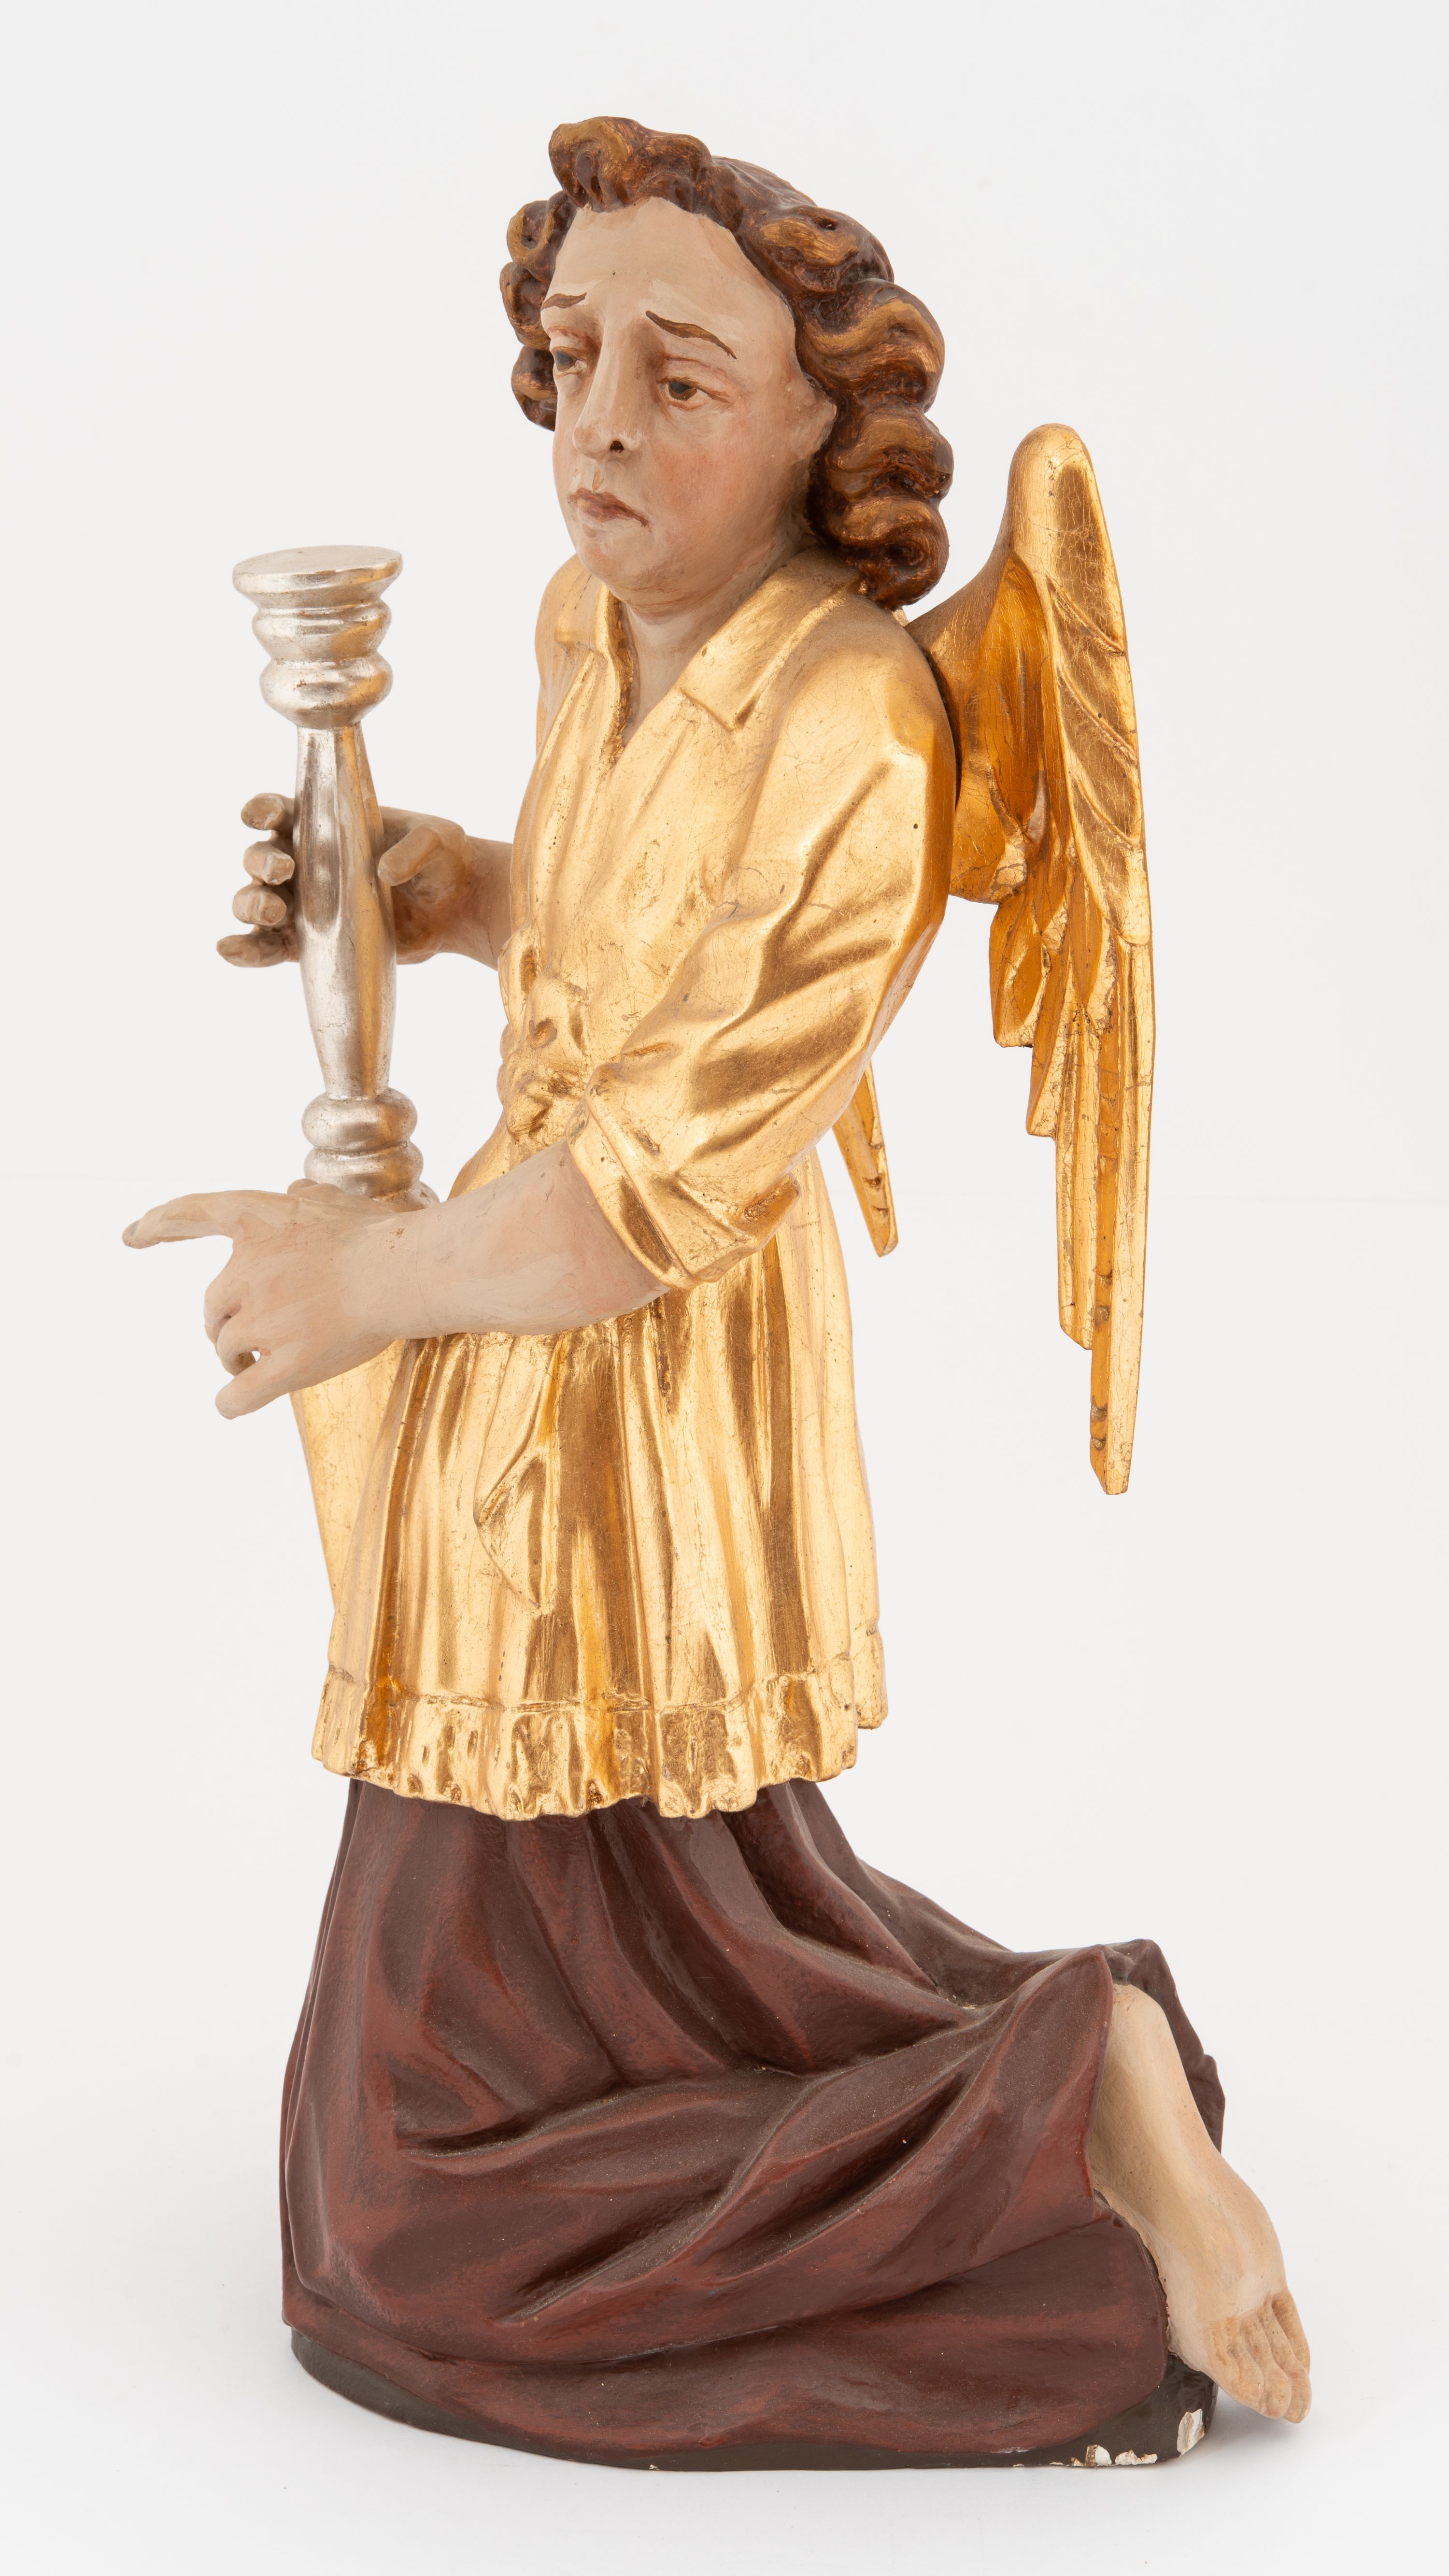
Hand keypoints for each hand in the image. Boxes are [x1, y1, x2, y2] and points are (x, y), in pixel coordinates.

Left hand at [122, 1183, 419, 1416]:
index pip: (193, 1214)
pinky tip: (231, 1402)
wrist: (405, 1273)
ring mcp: (264, 1319)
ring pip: (226, 1348)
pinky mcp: (285, 1364)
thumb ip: (306, 1197)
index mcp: (259, 1221)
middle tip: (255, 1334)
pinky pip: (238, 1394)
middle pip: (212, 1306)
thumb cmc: (381, 1237)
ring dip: (237, 1358)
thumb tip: (294, 1190)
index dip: (158, 1225)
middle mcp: (249, 1269)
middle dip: (226, 1323)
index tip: (133, 1235)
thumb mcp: (334, 1201)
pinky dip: (230, 1401)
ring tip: (269, 1359)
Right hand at [218, 797, 509, 968]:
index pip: (281, 810)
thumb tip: (385, 872)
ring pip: (255, 900)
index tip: (260, 816)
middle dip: (260, 862)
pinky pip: (269, 946)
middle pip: (259, 856)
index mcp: (325, 823)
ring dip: (251, 905)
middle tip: (284, 872)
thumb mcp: (438, 840)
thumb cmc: (443, 859)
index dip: (262, 809)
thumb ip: (413, 849)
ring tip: (272, 914)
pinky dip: (247, 949)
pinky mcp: (311, 941)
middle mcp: (305, 860)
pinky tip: (230, 950)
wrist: (457, 907)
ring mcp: (305, 903)